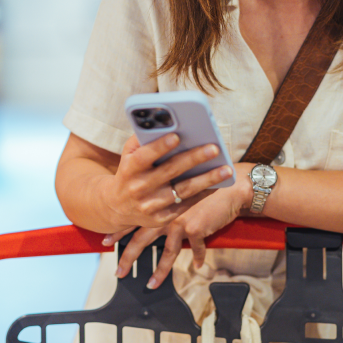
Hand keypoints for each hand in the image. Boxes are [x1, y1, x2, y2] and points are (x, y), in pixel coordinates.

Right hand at [102, 133, 234, 231]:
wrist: (117, 206)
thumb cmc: (130, 171)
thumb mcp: (128, 155)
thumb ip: (143, 139)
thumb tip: (165, 124)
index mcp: (129, 169)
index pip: (144, 157)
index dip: (159, 147)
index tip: (177, 135)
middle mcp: (139, 188)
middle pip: (169, 172)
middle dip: (193, 159)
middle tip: (214, 148)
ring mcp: (150, 206)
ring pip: (183, 191)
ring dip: (206, 180)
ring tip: (226, 169)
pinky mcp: (161, 219)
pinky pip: (186, 205)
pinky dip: (203, 194)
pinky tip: (218, 184)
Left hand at [105, 162, 252, 287]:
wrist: (229, 184)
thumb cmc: (205, 180)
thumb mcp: (181, 185)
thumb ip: (166, 197)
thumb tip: (155, 208)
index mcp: (157, 203)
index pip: (132, 219)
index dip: (118, 231)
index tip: (105, 242)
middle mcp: (164, 213)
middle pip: (141, 240)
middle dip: (128, 258)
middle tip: (119, 272)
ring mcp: (179, 221)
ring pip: (166, 253)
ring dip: (159, 272)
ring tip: (151, 284)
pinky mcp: (196, 229)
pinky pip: (195, 249)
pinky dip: (197, 257)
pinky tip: (197, 266)